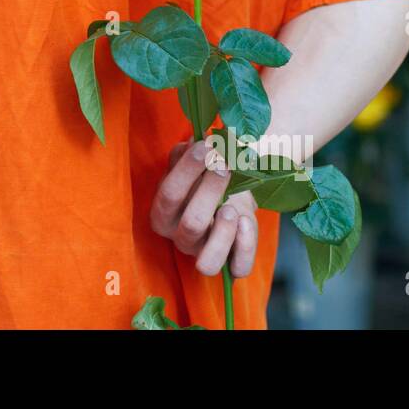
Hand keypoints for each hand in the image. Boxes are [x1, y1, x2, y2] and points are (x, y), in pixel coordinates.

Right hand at [150, 139, 258, 277]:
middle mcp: (180, 237)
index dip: (187, 170)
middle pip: (192, 224)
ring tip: (231, 207)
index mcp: (163, 214)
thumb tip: (195, 139)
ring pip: (208, 261)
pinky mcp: (231, 263)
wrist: (229, 195)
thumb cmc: (204, 178)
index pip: (169, 195)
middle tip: (225, 165)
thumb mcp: (193, 163)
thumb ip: (187, 151)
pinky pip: (238, 268)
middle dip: (211, 191)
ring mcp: (204, 253)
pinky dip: (245, 246)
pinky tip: (246, 220)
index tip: (206, 146)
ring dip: (223, 231)